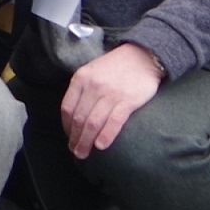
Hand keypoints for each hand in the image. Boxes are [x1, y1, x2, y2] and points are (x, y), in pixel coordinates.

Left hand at [59, 43, 164, 158]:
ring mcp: (110, 93)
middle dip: (75, 138)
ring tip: (84, 153)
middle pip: (79, 118)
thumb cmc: (115, 66)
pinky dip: (105, 135)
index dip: (67, 126)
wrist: (142, 56)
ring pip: (93, 123)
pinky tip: (101, 146)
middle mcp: (93, 86)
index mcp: (81, 79)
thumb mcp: (92, 71)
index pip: (67, 108)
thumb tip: (74, 115)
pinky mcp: (128, 100)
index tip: (69, 137)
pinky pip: (113, 122)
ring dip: (86, 141)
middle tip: (75, 152)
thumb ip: (82, 89)